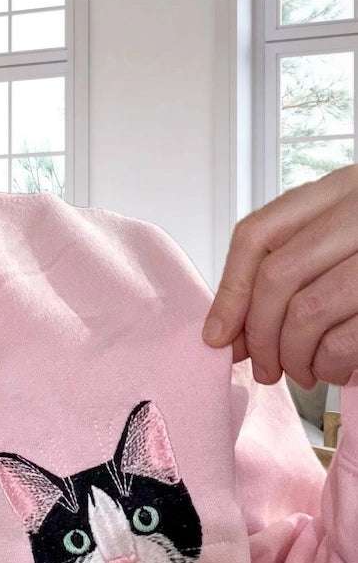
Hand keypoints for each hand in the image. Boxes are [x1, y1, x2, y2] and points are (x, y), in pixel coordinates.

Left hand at [201, 165, 357, 388]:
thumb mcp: (338, 240)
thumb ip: (287, 271)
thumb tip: (226, 333)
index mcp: (338, 190)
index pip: (257, 234)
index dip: (229, 291)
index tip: (218, 336)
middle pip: (277, 276)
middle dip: (258, 333)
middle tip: (260, 367)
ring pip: (309, 310)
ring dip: (292, 355)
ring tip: (298, 372)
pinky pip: (347, 337)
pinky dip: (329, 364)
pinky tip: (331, 370)